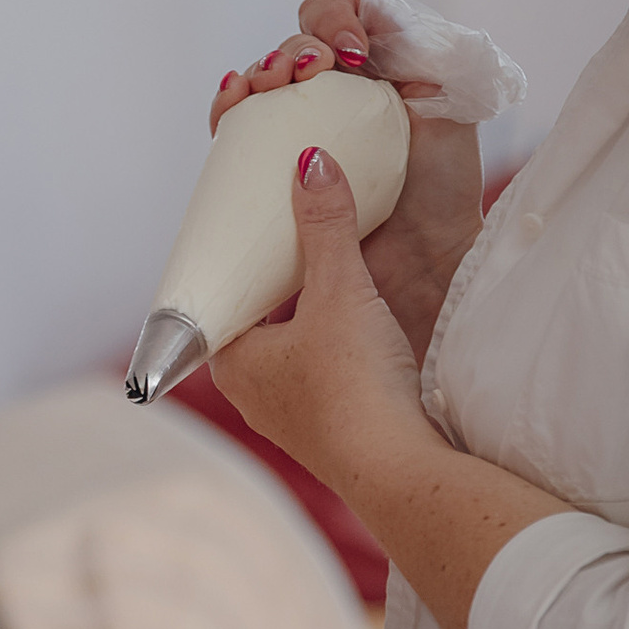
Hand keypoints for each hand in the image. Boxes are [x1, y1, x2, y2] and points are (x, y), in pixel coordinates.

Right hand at [208, 0, 522, 366]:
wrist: (424, 267)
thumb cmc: (444, 192)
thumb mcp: (449, 109)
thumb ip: (422, 50)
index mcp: (372, 71)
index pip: (336, 18)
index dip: (333, 19)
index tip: (352, 50)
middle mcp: (331, 97)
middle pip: (290, 47)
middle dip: (293, 49)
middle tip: (309, 72)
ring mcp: (297, 134)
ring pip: (258, 82)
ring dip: (255, 74)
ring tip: (267, 88)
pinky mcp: (270, 174)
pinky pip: (234, 130)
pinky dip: (226, 108)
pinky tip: (231, 105)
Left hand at [211, 143, 428, 497]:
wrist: (401, 467)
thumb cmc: (355, 384)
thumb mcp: (339, 291)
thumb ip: (327, 226)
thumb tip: (311, 161)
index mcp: (232, 362)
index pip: (226, 298)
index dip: (244, 262)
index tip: (264, 227)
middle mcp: (252, 396)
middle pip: (261, 321)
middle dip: (282, 284)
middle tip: (303, 235)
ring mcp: (291, 419)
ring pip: (293, 349)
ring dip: (312, 317)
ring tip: (336, 271)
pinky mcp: (332, 433)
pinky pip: (324, 375)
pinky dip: (337, 347)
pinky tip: (364, 327)